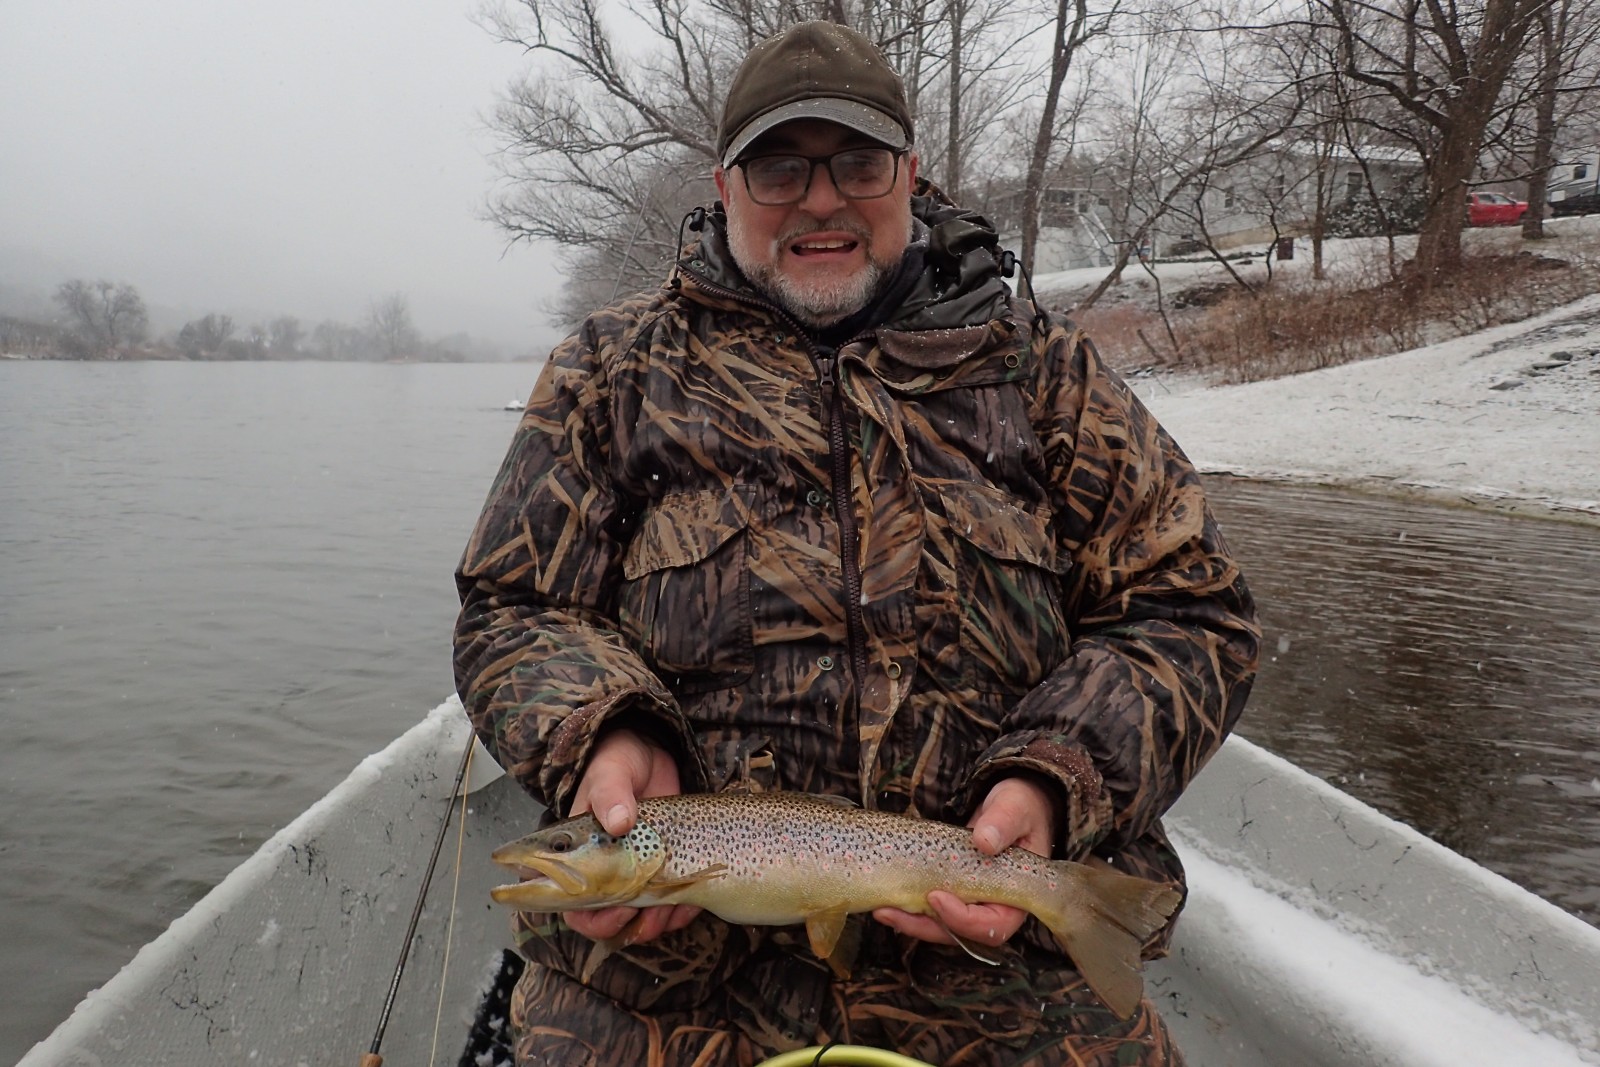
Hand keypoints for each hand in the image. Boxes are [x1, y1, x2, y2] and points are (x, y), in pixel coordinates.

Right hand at [563, 727, 701, 944]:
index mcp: (577, 853)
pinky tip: (691, 901)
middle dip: (628, 925)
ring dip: (656, 923)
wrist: (650, 752)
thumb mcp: (611, 772)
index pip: (572, 904)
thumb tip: (619, 821)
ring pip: (638, 918)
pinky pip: (668, 904)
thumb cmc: (618, 761)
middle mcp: (603, 870)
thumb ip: (611, 794)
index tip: (618, 907)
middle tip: (647, 913)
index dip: (591, 917)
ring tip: (671, 908)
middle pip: (605, 920)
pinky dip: (680, 911)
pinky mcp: (662, 868)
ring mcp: (634, 872)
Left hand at [873, 776, 1056, 948]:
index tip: (936, 897)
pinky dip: (910, 907)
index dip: (963, 919)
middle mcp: (994, 906)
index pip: (993, 926)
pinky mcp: (953, 890)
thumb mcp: (1015, 808)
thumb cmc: (1019, 807)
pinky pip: (932, 908)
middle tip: (891, 911)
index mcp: (1017, 896)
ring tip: (881, 909)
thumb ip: (1003, 822)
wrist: (1009, 804)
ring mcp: (972, 900)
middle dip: (925, 926)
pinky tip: (887, 898)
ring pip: (941, 925)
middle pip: (960, 933)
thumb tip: (984, 841)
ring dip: (911, 921)